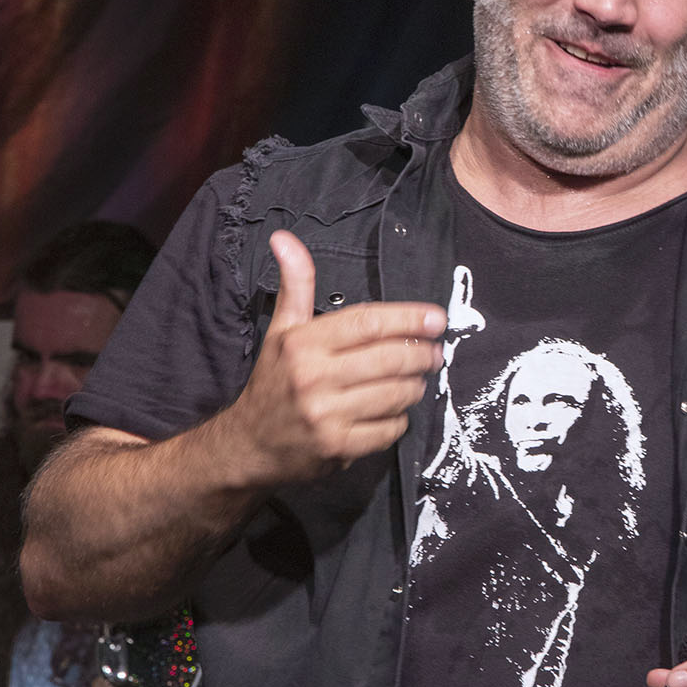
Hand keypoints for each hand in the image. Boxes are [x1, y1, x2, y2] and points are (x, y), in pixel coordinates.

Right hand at [224, 231, 444, 485]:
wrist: (249, 445)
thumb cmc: (274, 382)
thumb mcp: (281, 330)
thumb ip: (296, 285)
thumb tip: (285, 237)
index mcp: (303, 344)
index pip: (367, 322)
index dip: (408, 317)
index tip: (436, 318)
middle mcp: (313, 377)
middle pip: (389, 358)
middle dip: (422, 353)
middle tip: (435, 352)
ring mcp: (326, 415)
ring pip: (395, 394)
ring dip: (416, 386)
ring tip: (417, 379)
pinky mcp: (338, 448)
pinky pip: (389, 429)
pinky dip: (400, 420)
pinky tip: (395, 411)